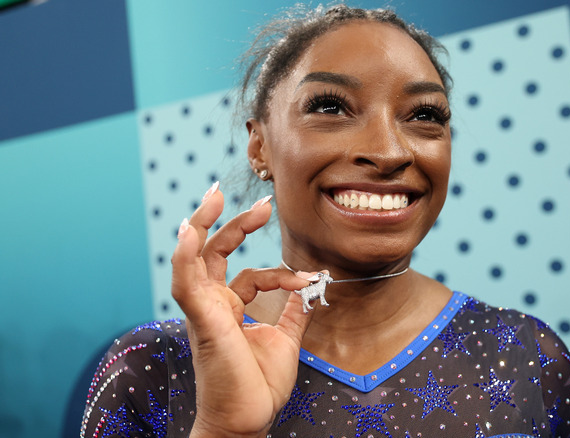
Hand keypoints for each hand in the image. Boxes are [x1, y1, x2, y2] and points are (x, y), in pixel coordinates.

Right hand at [171, 183, 315, 436]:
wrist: (247, 419)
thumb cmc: (257, 386)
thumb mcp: (285, 341)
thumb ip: (294, 313)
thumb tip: (310, 288)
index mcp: (232, 309)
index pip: (253, 274)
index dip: (282, 271)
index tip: (308, 277)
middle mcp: (214, 305)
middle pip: (216, 252)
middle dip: (237, 223)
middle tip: (264, 204)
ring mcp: (204, 310)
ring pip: (194, 257)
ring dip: (202, 224)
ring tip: (215, 195)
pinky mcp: (200, 319)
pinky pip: (185, 281)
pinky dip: (186, 254)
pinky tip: (190, 230)